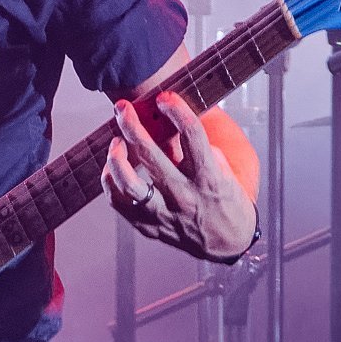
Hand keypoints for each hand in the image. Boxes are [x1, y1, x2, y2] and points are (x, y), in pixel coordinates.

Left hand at [103, 92, 258, 261]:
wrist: (228, 244)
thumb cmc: (229, 202)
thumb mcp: (228, 172)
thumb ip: (204, 149)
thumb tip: (178, 124)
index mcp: (209, 179)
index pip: (192, 136)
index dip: (177, 110)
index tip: (166, 97)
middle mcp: (185, 197)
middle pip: (151, 155)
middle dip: (132, 125)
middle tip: (124, 108)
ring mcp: (165, 214)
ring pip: (129, 184)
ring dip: (117, 158)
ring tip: (116, 141)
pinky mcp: (150, 226)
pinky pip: (119, 204)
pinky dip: (111, 183)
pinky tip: (113, 167)